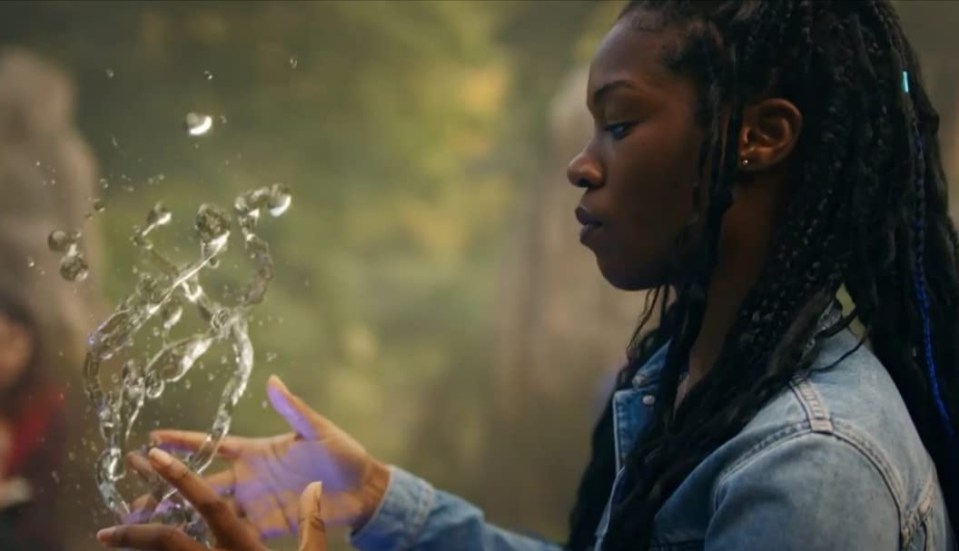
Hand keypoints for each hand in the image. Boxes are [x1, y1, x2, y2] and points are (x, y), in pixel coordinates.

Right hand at [147, 376, 388, 537]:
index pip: (212, 445)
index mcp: (256, 451)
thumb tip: (273, 381)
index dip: (184, 441)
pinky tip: (188, 544)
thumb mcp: (317, 430)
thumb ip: (292, 409)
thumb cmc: (342, 453)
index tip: (152, 437)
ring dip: (180, 517)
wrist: (364, 488)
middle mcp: (249, 478)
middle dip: (166, 487)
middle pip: (199, 483)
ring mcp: (256, 503)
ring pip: (208, 512)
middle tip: (131, 494)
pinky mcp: (268, 525)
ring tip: (147, 525)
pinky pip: (234, 533)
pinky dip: (212, 538)